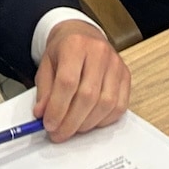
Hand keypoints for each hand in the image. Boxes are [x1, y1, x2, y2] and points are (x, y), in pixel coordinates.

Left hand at [33, 20, 129, 142]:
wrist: (82, 35)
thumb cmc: (63, 51)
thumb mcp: (45, 66)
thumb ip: (44, 91)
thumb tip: (42, 114)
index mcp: (75, 45)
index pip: (68, 82)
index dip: (58, 108)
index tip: (49, 125)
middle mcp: (99, 52)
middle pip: (88, 95)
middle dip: (71, 122)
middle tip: (58, 134)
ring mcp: (116, 63)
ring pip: (106, 103)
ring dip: (87, 124)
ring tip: (72, 129)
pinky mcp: (126, 75)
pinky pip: (120, 106)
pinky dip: (103, 120)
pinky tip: (89, 122)